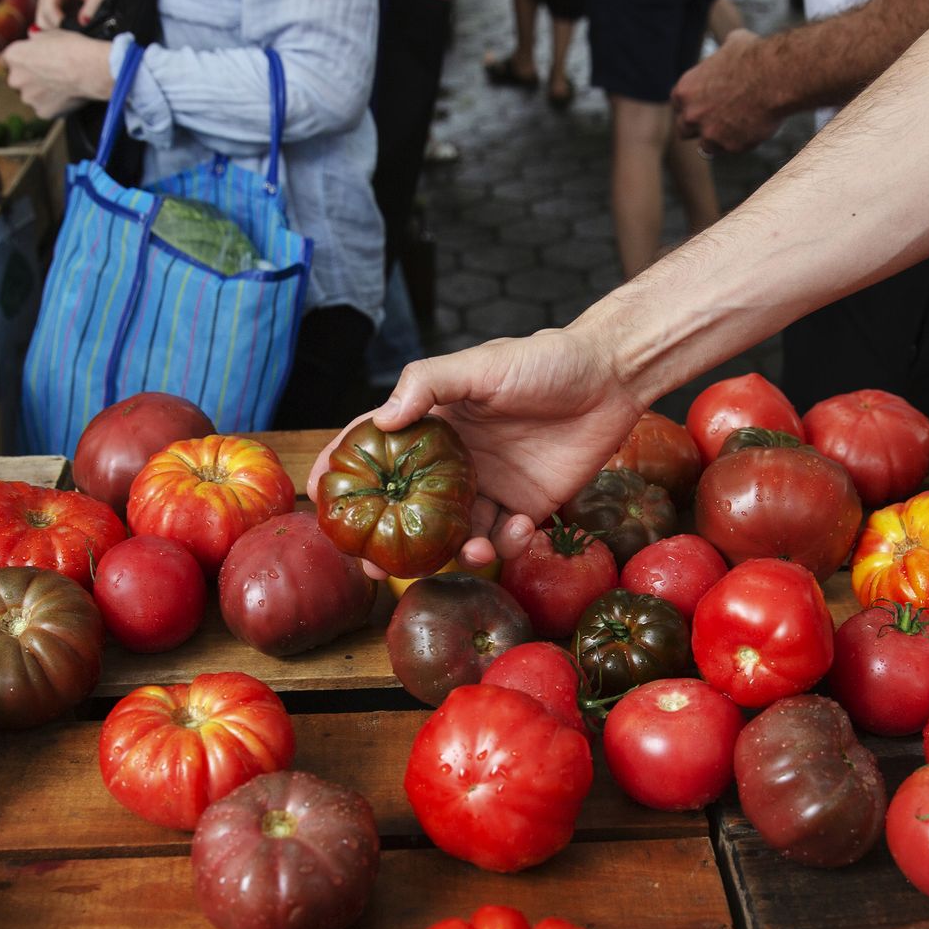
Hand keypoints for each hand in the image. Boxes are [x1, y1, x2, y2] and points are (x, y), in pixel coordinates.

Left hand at [3, 30, 114, 117]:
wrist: (88, 68)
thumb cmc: (72, 47)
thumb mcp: (50, 34)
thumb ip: (37, 40)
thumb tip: (35, 40)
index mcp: (14, 56)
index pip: (11, 59)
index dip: (26, 59)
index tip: (37, 60)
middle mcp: (15, 79)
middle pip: (20, 80)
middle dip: (32, 78)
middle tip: (52, 74)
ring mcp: (29, 98)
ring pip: (33, 96)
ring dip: (42, 93)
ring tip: (63, 86)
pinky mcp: (43, 112)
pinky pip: (46, 108)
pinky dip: (54, 104)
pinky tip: (67, 96)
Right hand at [35, 0, 119, 30]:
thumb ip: (92, 8)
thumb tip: (83, 23)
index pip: (49, 7)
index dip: (58, 23)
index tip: (73, 34)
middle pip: (42, 16)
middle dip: (57, 29)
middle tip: (75, 38)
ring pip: (43, 20)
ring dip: (57, 30)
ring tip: (75, 35)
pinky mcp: (50, 3)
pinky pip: (48, 21)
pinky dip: (58, 29)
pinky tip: (72, 32)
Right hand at [308, 329, 644, 574]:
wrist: (609, 379)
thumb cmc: (543, 361)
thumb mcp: (480, 366)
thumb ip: (428, 385)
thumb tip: (381, 420)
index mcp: (434, 423)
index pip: (375, 448)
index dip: (343, 471)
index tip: (319, 498)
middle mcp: (454, 460)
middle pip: (407, 507)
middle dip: (388, 540)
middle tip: (375, 567)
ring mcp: (489, 486)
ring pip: (455, 534)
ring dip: (456, 552)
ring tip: (471, 552)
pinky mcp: (526, 507)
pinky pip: (502, 539)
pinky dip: (504, 545)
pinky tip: (519, 528)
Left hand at [672, 29, 783, 155]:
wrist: (775, 76)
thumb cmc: (755, 55)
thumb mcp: (732, 44)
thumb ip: (723, 55)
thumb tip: (731, 46)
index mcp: (685, 90)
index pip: (678, 105)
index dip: (691, 106)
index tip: (704, 105)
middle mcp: (692, 115)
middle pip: (684, 130)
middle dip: (698, 127)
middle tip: (715, 122)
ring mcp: (710, 133)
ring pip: (706, 146)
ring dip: (718, 140)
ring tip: (736, 129)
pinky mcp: (731, 146)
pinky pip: (733, 149)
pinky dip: (741, 142)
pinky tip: (754, 129)